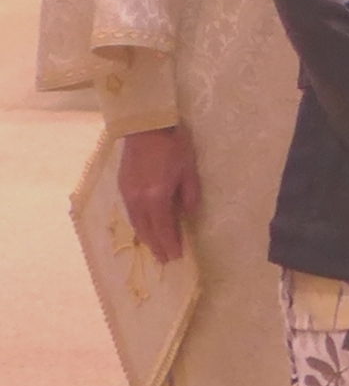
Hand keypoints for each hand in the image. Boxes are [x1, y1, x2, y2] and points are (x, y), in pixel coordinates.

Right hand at [117, 127, 199, 264]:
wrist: (145, 125)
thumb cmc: (173, 145)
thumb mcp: (189, 170)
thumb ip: (189, 195)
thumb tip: (186, 214)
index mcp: (156, 197)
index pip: (163, 228)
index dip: (170, 244)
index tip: (176, 257)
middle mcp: (138, 200)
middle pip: (146, 230)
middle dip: (156, 246)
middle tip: (165, 259)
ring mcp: (127, 193)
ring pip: (136, 223)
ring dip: (146, 237)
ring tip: (155, 248)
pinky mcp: (122, 186)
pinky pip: (130, 213)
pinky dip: (139, 224)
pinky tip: (144, 227)